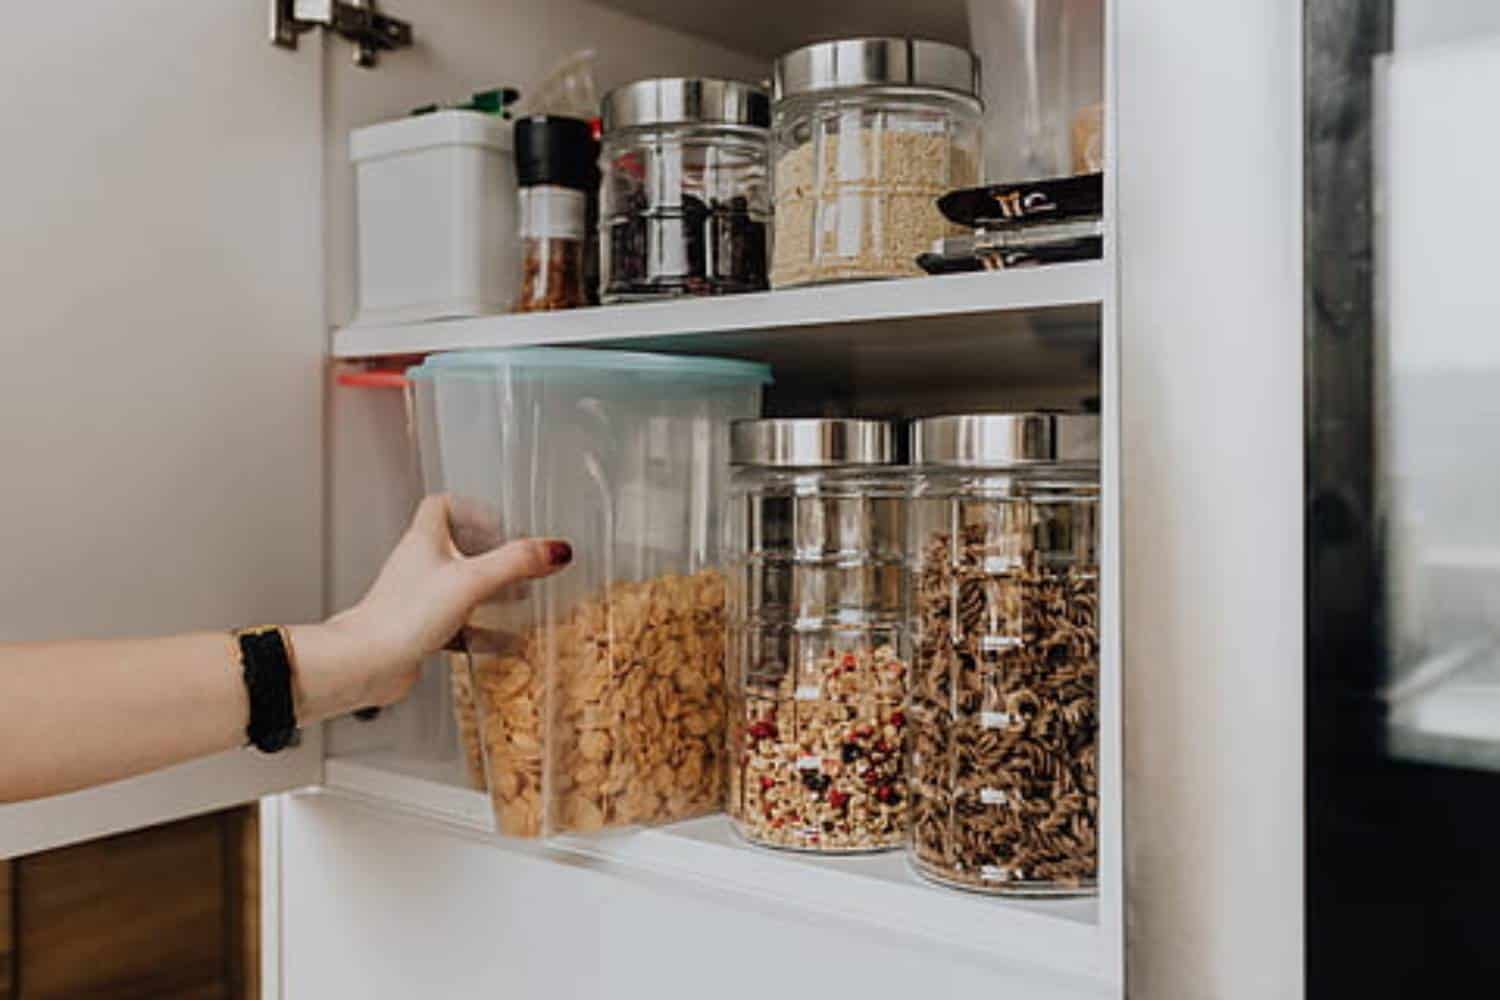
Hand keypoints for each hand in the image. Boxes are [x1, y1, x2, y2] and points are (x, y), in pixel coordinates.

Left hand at [295, 495, 571, 718]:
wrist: (366, 663)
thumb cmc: (403, 617)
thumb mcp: (471, 581)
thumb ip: (515, 562)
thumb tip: (556, 549)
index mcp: (424, 541)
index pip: (443, 506)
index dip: (474, 509)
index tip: (502, 523)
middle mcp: (419, 567)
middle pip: (458, 547)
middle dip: (493, 554)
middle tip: (521, 563)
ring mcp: (418, 599)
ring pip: (461, 588)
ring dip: (492, 592)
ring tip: (522, 598)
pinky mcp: (420, 631)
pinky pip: (458, 625)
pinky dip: (485, 631)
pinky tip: (508, 643)